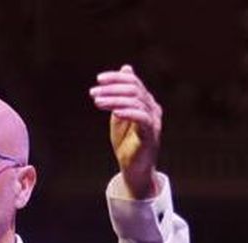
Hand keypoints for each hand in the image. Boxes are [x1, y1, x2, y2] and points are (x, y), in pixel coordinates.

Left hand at [88, 64, 162, 198]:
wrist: (133, 169)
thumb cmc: (126, 143)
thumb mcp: (120, 115)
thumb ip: (120, 95)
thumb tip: (126, 68)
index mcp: (145, 101)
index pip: (133, 81)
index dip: (116, 78)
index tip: (98, 80)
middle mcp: (152, 108)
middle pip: (134, 88)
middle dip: (111, 88)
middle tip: (93, 92)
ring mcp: (154, 120)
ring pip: (136, 101)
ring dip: (114, 100)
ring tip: (97, 102)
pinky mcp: (151, 134)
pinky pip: (142, 118)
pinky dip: (128, 112)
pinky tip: (114, 112)